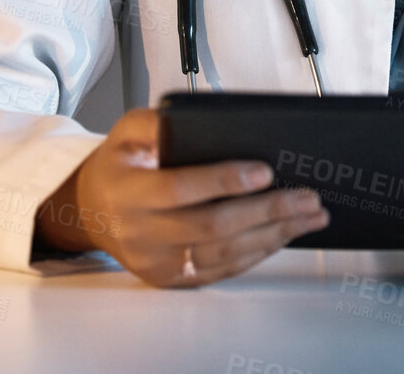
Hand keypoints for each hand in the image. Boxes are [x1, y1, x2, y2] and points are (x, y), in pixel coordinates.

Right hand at [33, 107, 328, 287]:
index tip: (265, 171)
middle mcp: (142, 234)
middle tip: (307, 197)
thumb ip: (150, 124)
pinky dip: (257, 253)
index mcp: (130, 193)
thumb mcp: (124, 132)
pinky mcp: (172, 279)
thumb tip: (181, 124)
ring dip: (274, 235)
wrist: (93, 212)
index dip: (224, 181)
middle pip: (213, 227)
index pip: (180, 189)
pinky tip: (284, 235)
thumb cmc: (120, 166)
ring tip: (310, 216)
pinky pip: (221, 269)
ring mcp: (157, 263)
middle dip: (267, 211)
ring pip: (224, 253)